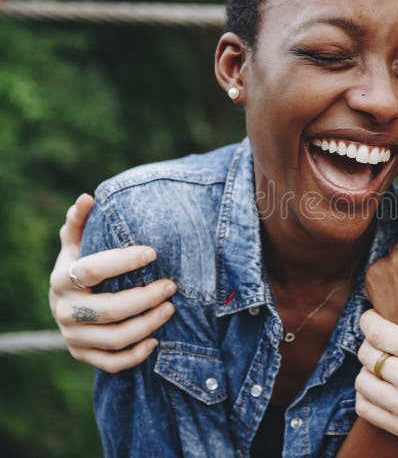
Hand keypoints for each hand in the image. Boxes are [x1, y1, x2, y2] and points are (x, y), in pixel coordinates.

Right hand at [49, 194, 176, 372]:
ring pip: (114, 338)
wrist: (66, 305)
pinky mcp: (83, 356)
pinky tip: (157, 341)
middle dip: (145, 298)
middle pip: (109, 309)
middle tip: (172, 285)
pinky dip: (136, 355)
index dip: (123, 261)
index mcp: (62, 279)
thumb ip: (81, 223)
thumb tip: (87, 198)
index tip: (153, 252)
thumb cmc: (80, 268)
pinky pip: (111, 362)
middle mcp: (63, 310)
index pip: (92, 270)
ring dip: (147, 324)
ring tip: (171, 308)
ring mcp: (73, 336)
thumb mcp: (77, 245)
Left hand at [355, 302, 397, 448]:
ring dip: (367, 369)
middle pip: (367, 355)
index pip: (377, 333)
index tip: (372, 319)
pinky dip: (365, 395)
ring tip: (381, 365)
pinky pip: (364, 408)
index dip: (368, 321)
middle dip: (369, 343)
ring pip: (362, 382)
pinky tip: (380, 387)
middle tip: (380, 342)